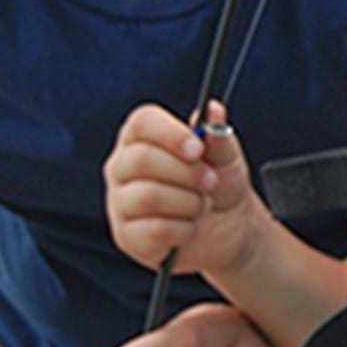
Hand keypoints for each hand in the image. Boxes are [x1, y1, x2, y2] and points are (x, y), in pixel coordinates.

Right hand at [105, 101, 266, 277]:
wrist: (226, 228)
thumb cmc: (218, 183)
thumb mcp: (226, 157)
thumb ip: (218, 135)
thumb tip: (213, 110)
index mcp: (142, 136)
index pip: (143, 122)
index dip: (171, 134)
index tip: (198, 149)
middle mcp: (122, 166)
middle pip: (141, 160)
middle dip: (186, 172)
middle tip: (210, 181)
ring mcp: (119, 202)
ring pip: (148, 196)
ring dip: (189, 202)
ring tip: (202, 205)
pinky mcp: (126, 237)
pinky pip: (154, 231)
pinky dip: (184, 229)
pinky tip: (190, 227)